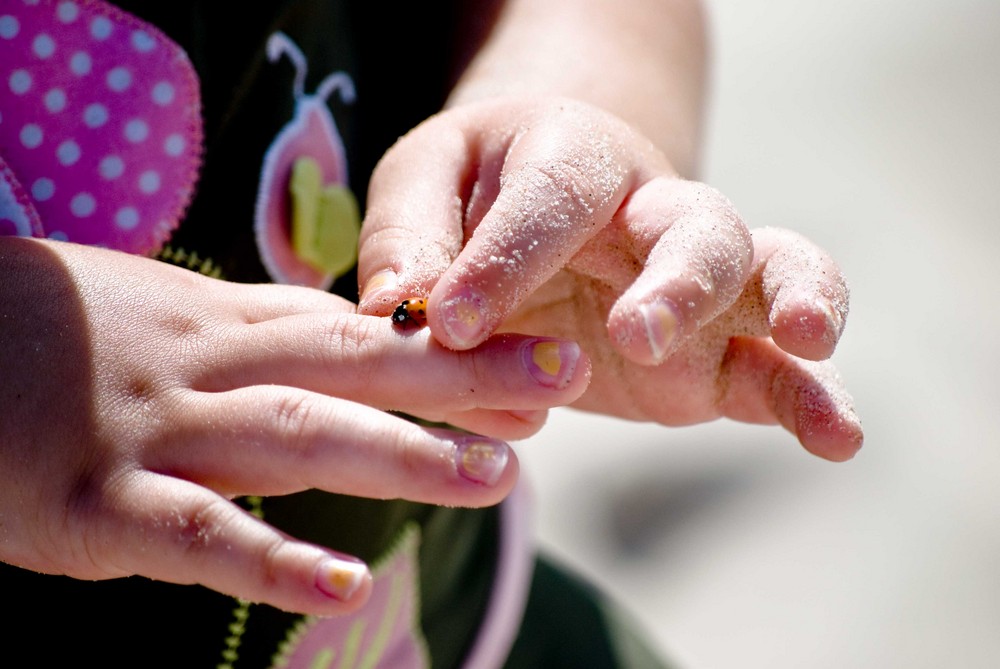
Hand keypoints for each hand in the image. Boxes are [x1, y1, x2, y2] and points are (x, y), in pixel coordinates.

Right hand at [0, 238, 588, 613]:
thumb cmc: (68, 334)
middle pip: (357, 362)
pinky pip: (194, 536)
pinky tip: (343, 588)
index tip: (544, 350)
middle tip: (565, 380)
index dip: (459, 342)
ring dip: (401, 455)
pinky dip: (269, 561)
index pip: (366, 328)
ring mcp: (156, 434)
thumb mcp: (178, 317)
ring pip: (297, 435)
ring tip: (497, 477)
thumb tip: (357, 347)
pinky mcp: (91, 506)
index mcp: (230, 324)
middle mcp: (211, 368)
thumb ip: (265, 337)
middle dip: (464, 373)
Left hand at [358, 96, 861, 460]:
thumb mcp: (424, 183)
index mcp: (573, 159)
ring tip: (805, 340)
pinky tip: (839, 436)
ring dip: (792, 304)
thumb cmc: (475, 190)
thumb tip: (405, 308)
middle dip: (676, 279)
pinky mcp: (712, 355)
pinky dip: (811, 397)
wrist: (544, 206)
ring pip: (768, 275)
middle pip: (696, 225)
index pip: (552, 203)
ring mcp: (696, 286)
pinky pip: (774, 368)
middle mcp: (651, 213)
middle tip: (633, 332)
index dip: (505, 259)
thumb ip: (409, 236)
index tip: (451, 323)